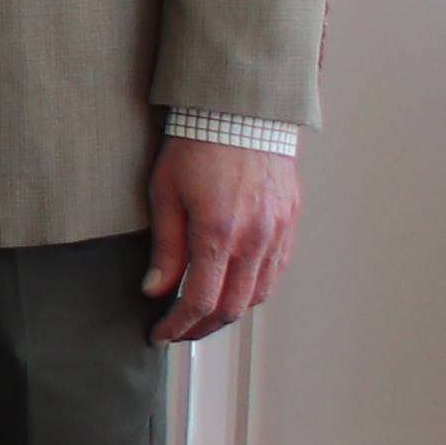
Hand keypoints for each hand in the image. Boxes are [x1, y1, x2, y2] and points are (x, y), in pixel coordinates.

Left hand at [141, 139, 296, 345]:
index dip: (178, 325)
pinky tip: (234, 288)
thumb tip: (155, 289)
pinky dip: (254, 288)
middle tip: (179, 331)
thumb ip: (165, 247)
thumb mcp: (165, 193)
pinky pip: (276, 270)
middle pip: (232, 307)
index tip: (161, 334)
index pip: (199, 300)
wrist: (240, 110)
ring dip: (229, 312)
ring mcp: (277, 231)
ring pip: (257, 293)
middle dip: (202, 327)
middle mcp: (254, 238)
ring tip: (203, 314)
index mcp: (218, 232)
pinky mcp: (289, 222)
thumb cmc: (198, 144)